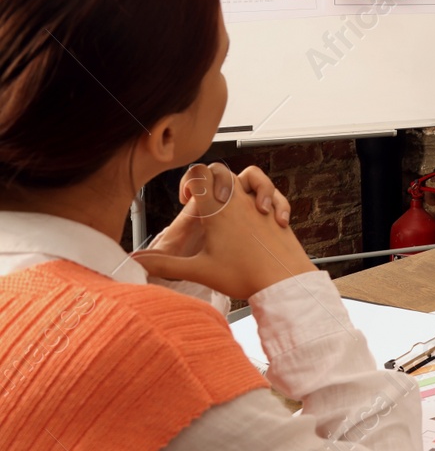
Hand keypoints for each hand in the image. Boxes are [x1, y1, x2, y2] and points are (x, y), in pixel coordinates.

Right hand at [133, 163, 317, 300]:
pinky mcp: (275, 211)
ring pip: (249, 174)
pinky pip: (271, 190)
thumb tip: (133, 262)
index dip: (188, 181)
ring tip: (232, 204)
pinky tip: (260, 214)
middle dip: (208, 180)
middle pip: (219, 170)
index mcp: (216, 209)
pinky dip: (264, 195)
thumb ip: (163, 265)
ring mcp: (258, 203)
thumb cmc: (243, 275)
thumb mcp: (198, 270)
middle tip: (205, 204)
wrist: (285, 279)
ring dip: (238, 182)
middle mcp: (238, 200)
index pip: (197, 173)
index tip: (188, 201)